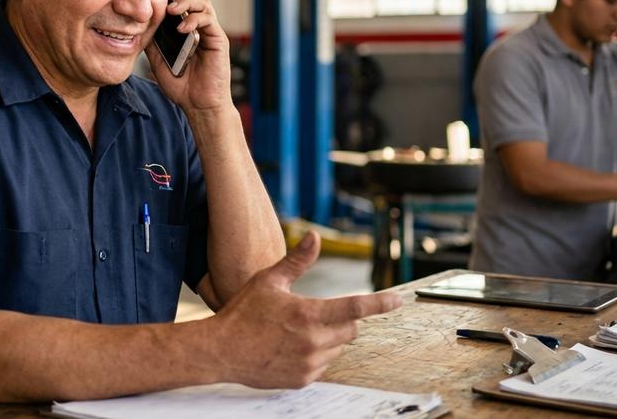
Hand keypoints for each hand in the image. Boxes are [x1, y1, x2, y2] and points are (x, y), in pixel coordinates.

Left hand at [145, 0, 230, 114]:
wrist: (199, 105)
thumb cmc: (182, 86)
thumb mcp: (159, 61)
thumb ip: (153, 43)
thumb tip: (137, 26)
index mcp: (186, 29)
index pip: (181, 1)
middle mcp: (200, 27)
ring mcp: (210, 32)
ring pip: (204, 3)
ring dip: (187, 1)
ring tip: (172, 8)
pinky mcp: (219, 40)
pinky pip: (209, 21)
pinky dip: (195, 19)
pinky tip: (182, 27)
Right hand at [205, 231, 402, 388]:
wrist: (220, 351)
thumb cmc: (243, 313)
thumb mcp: (269, 281)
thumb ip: (297, 261)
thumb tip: (314, 237)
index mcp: (309, 314)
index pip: (355, 308)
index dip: (379, 304)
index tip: (397, 301)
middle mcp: (313, 341)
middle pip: (351, 330)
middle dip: (343, 320)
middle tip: (315, 313)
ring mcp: (309, 363)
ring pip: (337, 349)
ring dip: (328, 339)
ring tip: (296, 332)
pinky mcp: (302, 379)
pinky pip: (323, 365)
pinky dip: (315, 355)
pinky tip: (290, 348)